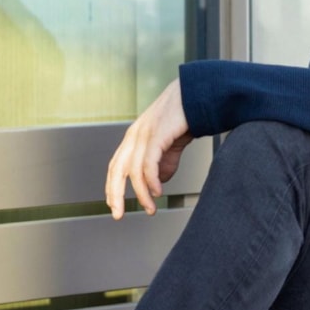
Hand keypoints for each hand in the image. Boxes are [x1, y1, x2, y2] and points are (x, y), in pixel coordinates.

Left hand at [105, 79, 192, 217]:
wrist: (196, 95)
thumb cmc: (183, 117)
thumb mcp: (169, 145)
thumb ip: (163, 164)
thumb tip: (158, 183)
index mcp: (134, 138)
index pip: (116, 166)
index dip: (112, 187)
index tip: (114, 205)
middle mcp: (134, 135)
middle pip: (117, 170)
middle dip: (116, 194)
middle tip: (118, 214)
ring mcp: (144, 134)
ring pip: (134, 171)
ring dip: (142, 194)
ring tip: (150, 208)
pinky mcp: (157, 134)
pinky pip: (149, 163)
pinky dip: (152, 181)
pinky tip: (158, 192)